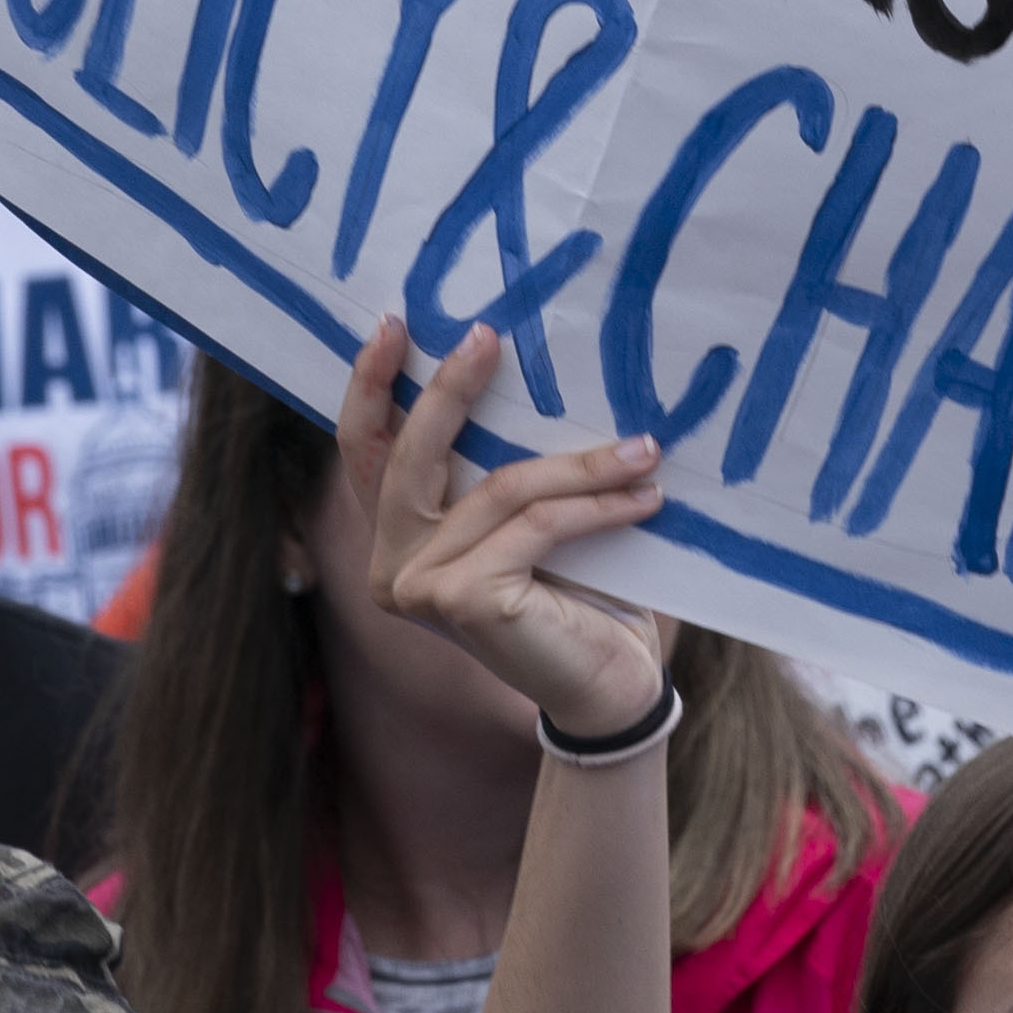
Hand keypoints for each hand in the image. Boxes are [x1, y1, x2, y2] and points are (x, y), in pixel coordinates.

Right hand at [338, 317, 671, 738]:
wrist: (608, 687)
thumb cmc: (575, 596)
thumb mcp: (527, 520)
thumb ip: (500, 469)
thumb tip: (522, 372)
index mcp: (397, 540)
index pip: (368, 452)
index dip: (371, 387)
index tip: (394, 325)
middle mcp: (392, 565)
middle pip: (412, 456)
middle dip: (451, 390)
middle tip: (489, 336)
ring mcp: (419, 585)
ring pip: (500, 489)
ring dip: (582, 465)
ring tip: (645, 450)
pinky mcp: (464, 599)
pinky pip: (538, 525)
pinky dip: (596, 505)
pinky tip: (645, 496)